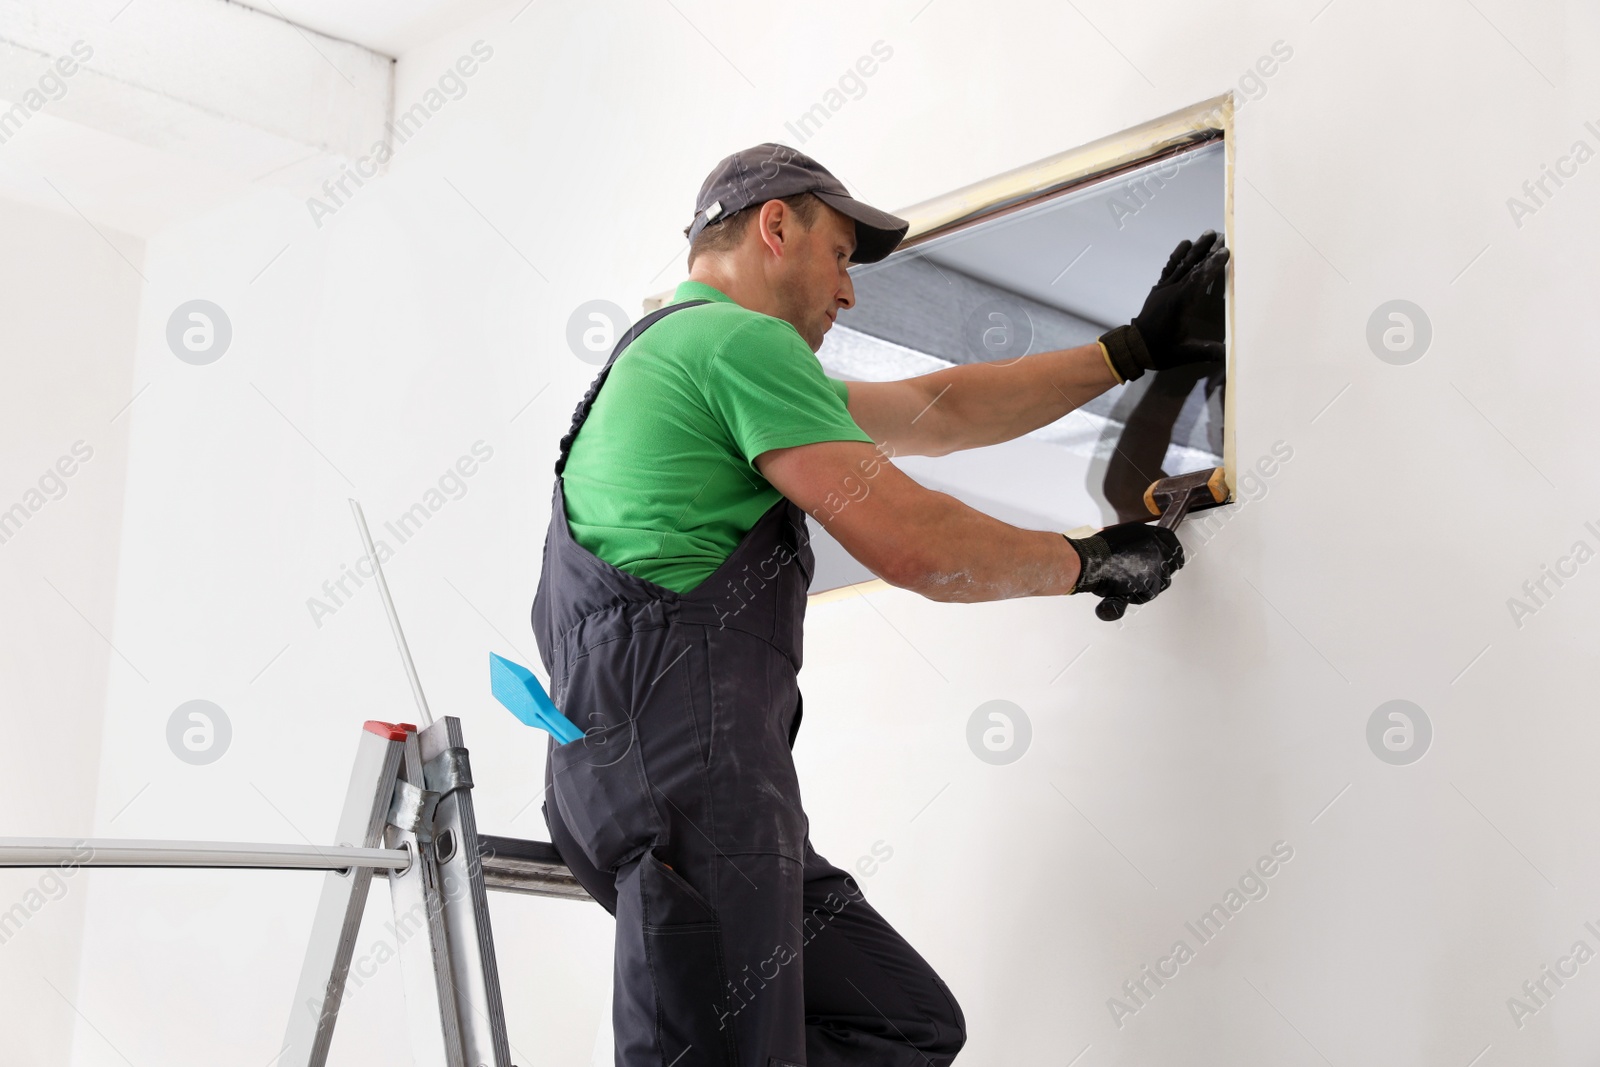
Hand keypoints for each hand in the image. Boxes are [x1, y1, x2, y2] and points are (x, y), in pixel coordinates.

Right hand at [1064, 521, 1184, 603]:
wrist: (1090, 562)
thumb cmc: (1097, 551)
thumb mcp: (1121, 536)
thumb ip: (1137, 543)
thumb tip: (1140, 553)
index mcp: (1147, 534)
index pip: (1170, 540)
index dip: (1172, 550)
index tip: (1172, 556)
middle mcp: (1155, 547)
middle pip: (1172, 562)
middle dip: (1163, 570)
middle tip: (1150, 576)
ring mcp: (1155, 565)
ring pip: (1163, 580)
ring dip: (1151, 584)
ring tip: (1133, 585)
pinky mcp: (1150, 582)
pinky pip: (1150, 593)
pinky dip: (1139, 596)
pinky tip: (1126, 592)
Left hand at [1099, 230, 1228, 381]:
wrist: (1133, 348)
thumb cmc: (1160, 350)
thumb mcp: (1185, 354)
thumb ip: (1207, 351)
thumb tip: (1230, 353)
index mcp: (1181, 303)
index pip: (1200, 279)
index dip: (1213, 264)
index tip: (1225, 252)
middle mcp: (1172, 291)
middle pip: (1193, 265)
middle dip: (1208, 250)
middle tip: (1222, 236)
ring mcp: (1164, 288)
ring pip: (1182, 263)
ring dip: (1196, 248)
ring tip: (1208, 234)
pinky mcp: (1158, 289)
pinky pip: (1169, 268)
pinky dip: (1178, 255)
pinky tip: (1185, 244)